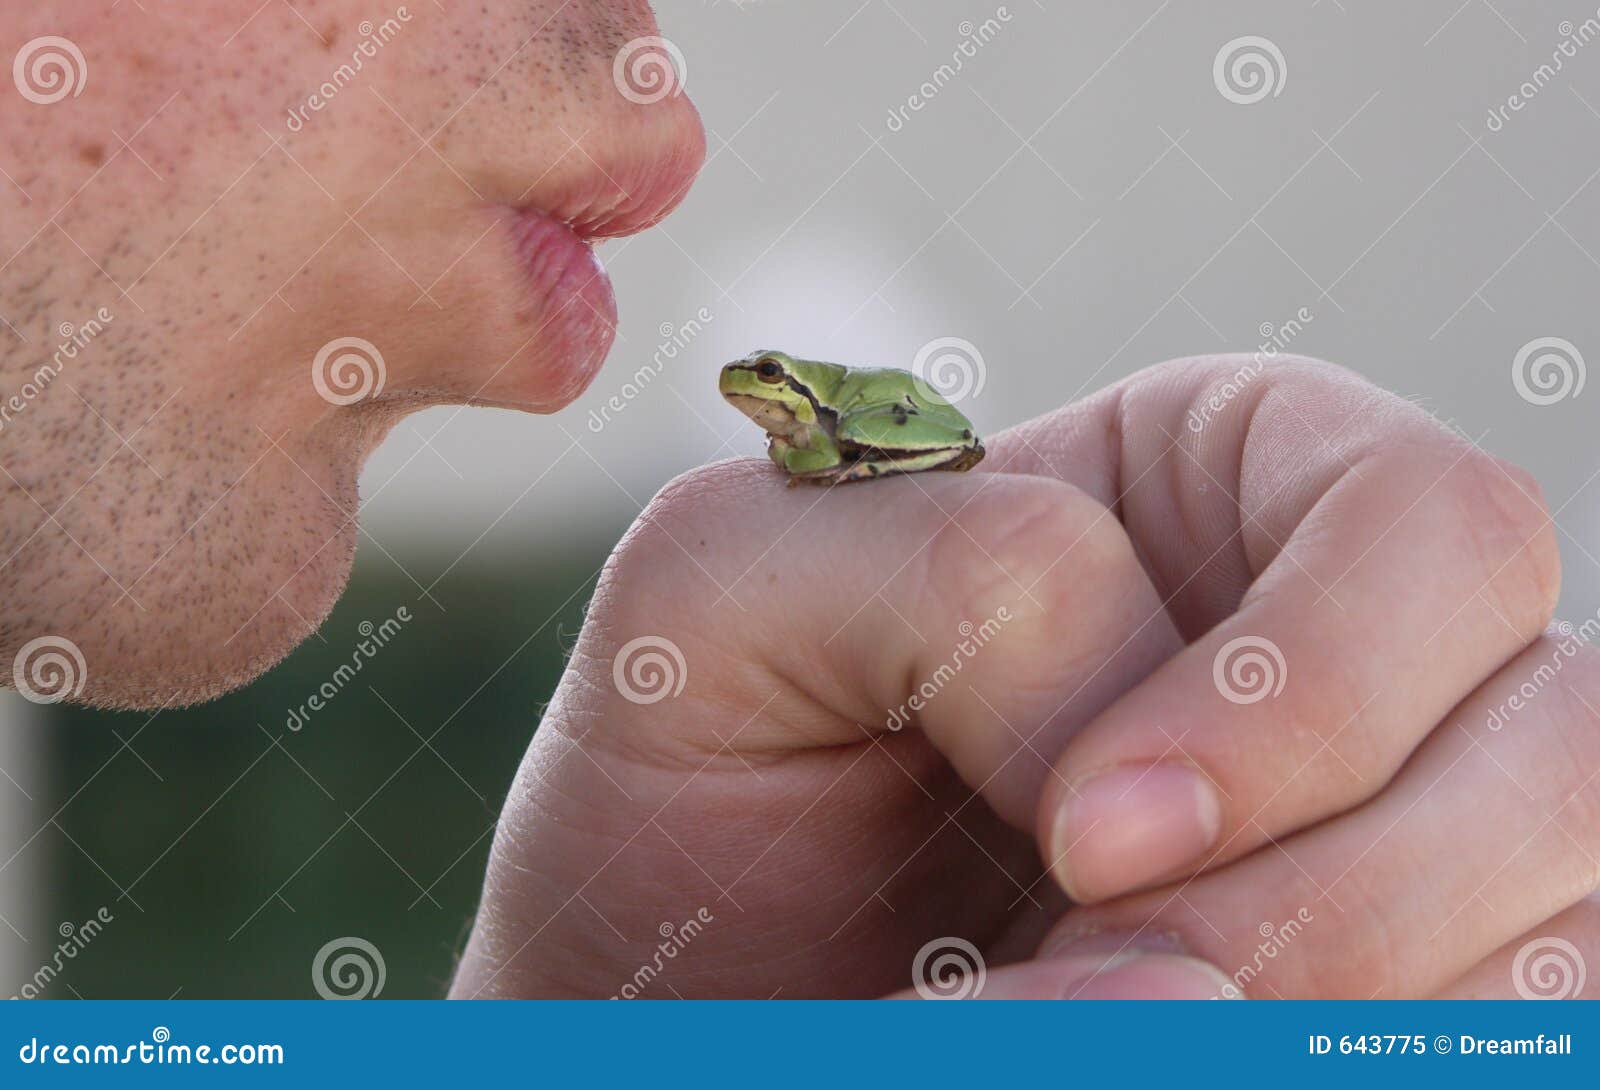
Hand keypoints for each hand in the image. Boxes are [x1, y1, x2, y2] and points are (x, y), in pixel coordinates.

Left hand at [452, 354, 1595, 999]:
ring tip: (1102, 1019)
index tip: (1084, 838)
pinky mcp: (1400, 982)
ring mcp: (1409, 839)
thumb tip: (1158, 780)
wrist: (690, 982)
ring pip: (1563, 926)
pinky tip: (1167, 1036)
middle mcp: (1361, 652)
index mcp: (1234, 484)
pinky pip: (1509, 1026)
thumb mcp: (744, 594)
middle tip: (1117, 984)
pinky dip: (1361, 1051)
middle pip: (1558, 735)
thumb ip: (957, 565)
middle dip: (1343, 892)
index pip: (1435, 525)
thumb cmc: (712, 766)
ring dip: (1339, 1002)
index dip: (1302, 692)